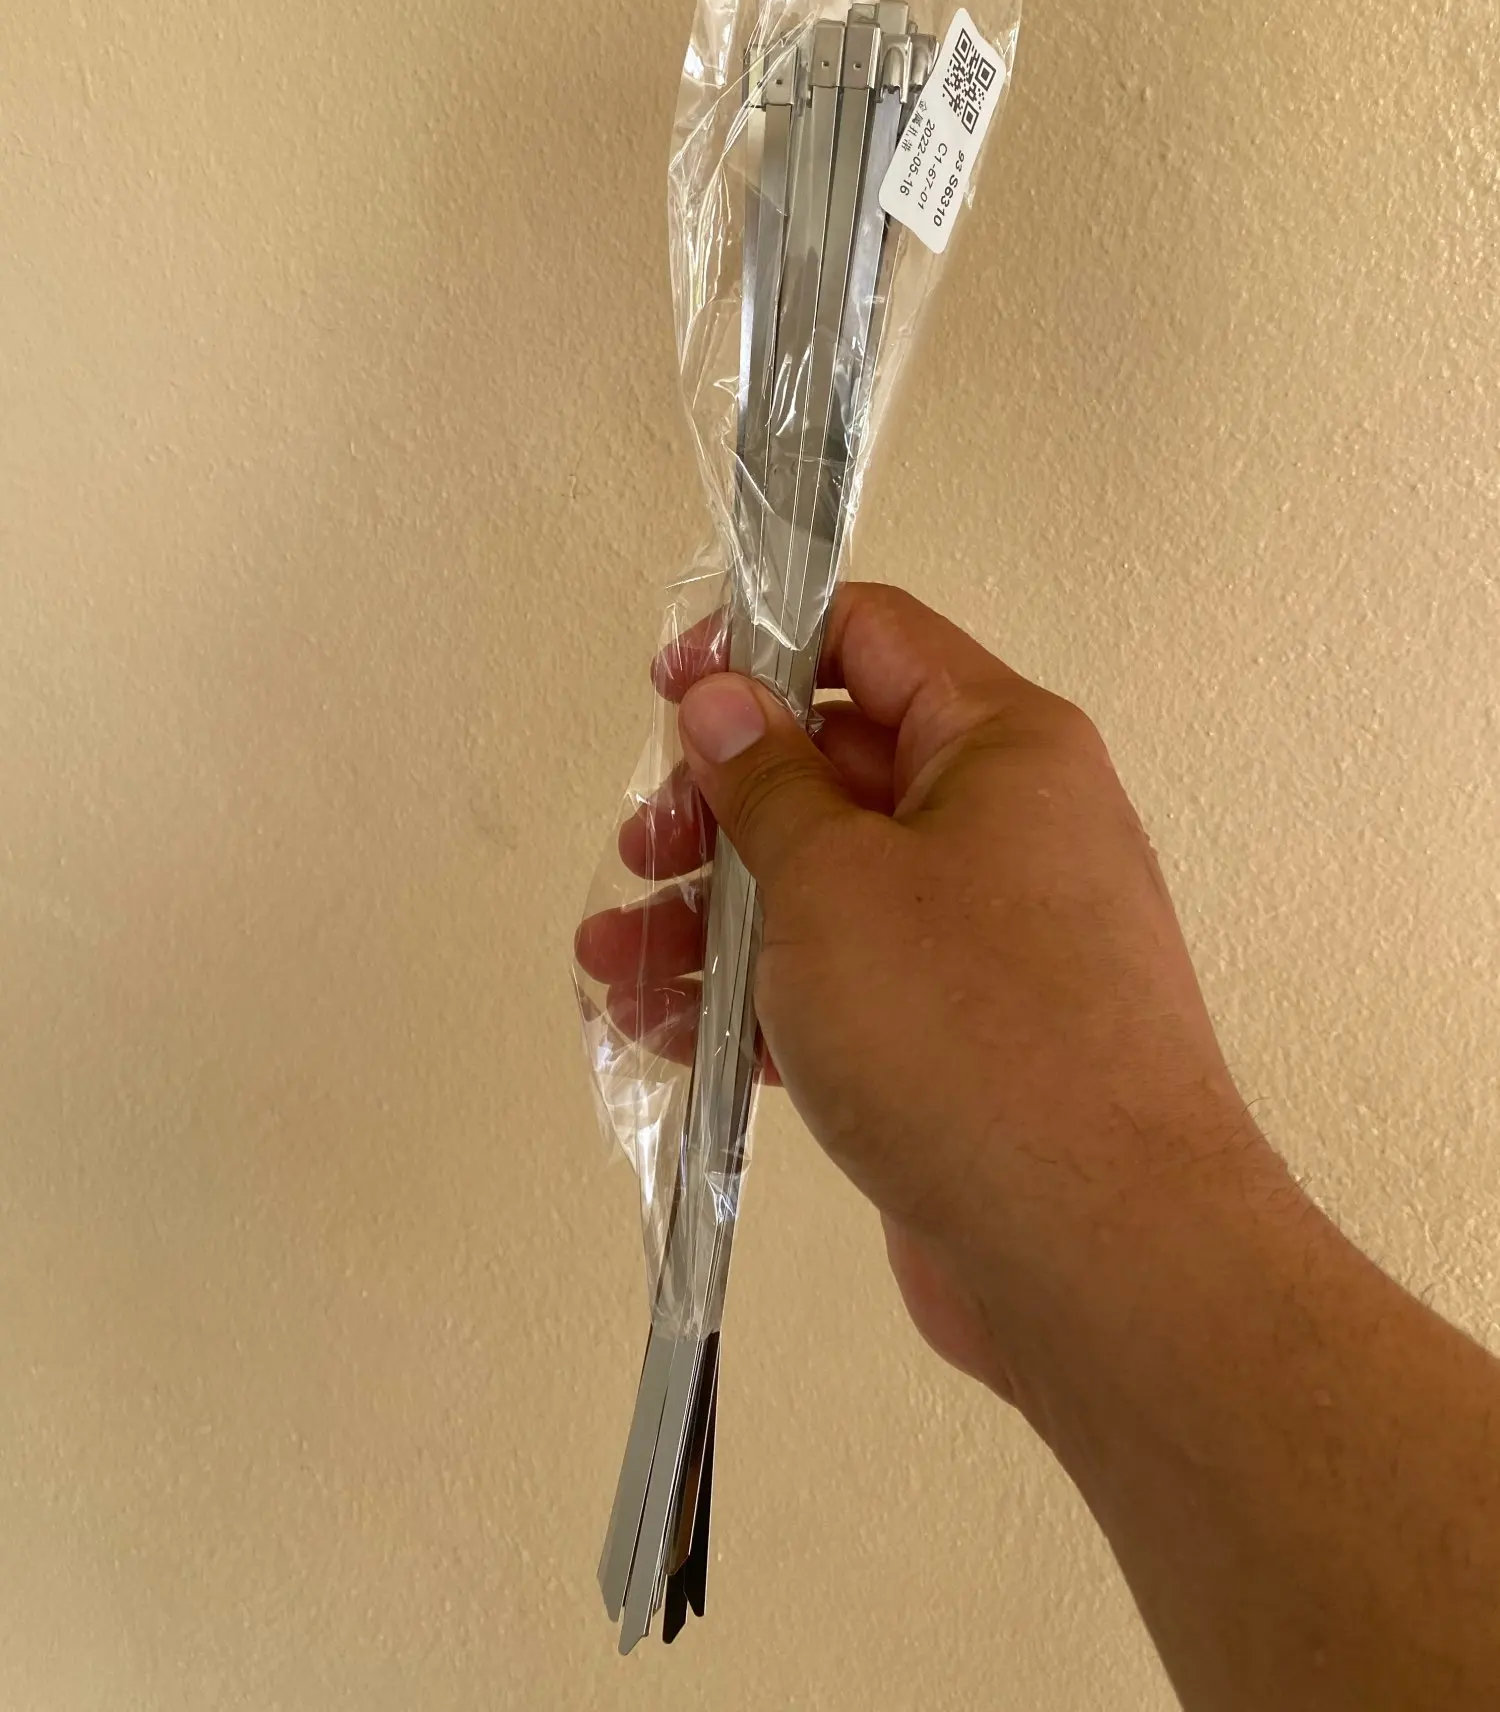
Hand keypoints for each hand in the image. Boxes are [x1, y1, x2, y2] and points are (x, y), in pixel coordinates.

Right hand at [578, 584, 1262, 1405]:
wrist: (1099, 1254)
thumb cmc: (970, 1031)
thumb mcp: (835, 880)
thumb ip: (766, 782)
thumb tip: (725, 699)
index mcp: (1003, 747)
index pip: (874, 637)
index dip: (761, 645)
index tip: (667, 688)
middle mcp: (1008, 828)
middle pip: (837, 771)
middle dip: (719, 809)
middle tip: (640, 855)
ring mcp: (988, 943)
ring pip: (828, 891)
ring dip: (714, 918)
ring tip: (614, 967)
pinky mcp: (962, 1041)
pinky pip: (847, 986)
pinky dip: (761, 999)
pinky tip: (667, 1034)